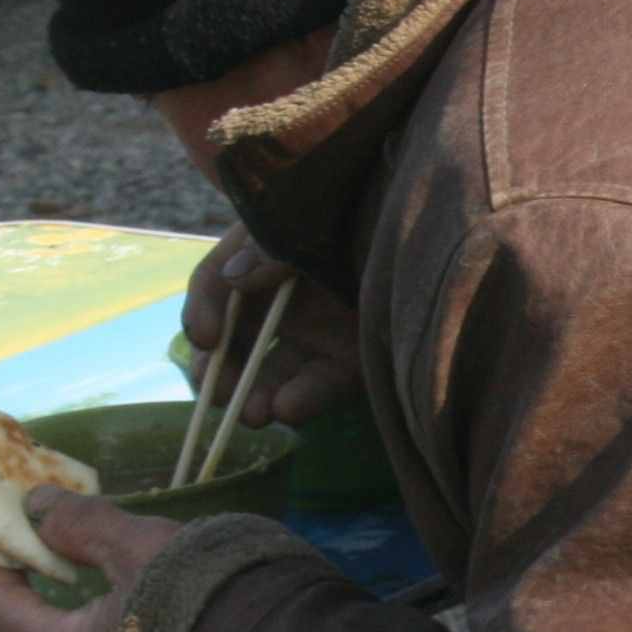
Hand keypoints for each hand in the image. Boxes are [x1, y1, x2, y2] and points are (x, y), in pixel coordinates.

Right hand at [182, 226, 362, 427]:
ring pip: (271, 371)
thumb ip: (270, 249)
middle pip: (234, 339)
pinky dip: (301, 399)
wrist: (429, 229)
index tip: (204, 340)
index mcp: (260, 256)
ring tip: (251, 415)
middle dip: (220, 370)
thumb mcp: (306, 223)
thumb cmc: (361, 216)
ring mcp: (315, 331)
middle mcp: (281, 297)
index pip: (217, 285)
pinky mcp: (349, 359)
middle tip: (218, 394)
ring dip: (254, 395)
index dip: (203, 311)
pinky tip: (287, 409)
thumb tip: (233, 280)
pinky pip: (319, 384)